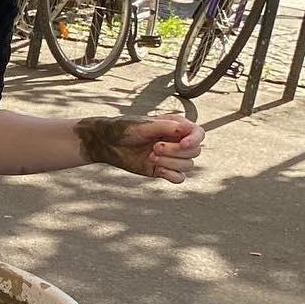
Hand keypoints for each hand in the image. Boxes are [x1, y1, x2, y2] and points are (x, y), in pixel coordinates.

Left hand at [76, 114, 203, 182]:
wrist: (107, 143)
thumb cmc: (123, 128)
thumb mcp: (142, 125)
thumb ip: (164, 127)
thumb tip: (186, 128)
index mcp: (174, 125)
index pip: (198, 133)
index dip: (195, 139)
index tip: (183, 144)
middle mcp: (176, 141)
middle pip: (195, 151)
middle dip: (176, 152)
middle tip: (155, 148)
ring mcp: (170, 157)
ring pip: (189, 165)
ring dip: (171, 163)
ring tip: (151, 156)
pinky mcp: (163, 170)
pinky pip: (180, 178)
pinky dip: (171, 175)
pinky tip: (157, 169)